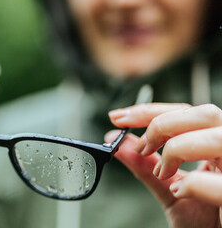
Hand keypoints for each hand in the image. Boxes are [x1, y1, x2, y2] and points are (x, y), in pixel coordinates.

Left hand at [106, 103, 221, 227]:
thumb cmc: (203, 220)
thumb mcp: (168, 189)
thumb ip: (145, 166)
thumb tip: (117, 142)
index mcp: (213, 145)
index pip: (185, 112)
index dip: (149, 111)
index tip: (118, 117)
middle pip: (204, 114)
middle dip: (162, 125)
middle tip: (142, 148)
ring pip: (216, 136)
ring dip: (178, 150)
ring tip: (163, 173)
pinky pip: (221, 182)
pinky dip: (194, 184)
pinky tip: (179, 191)